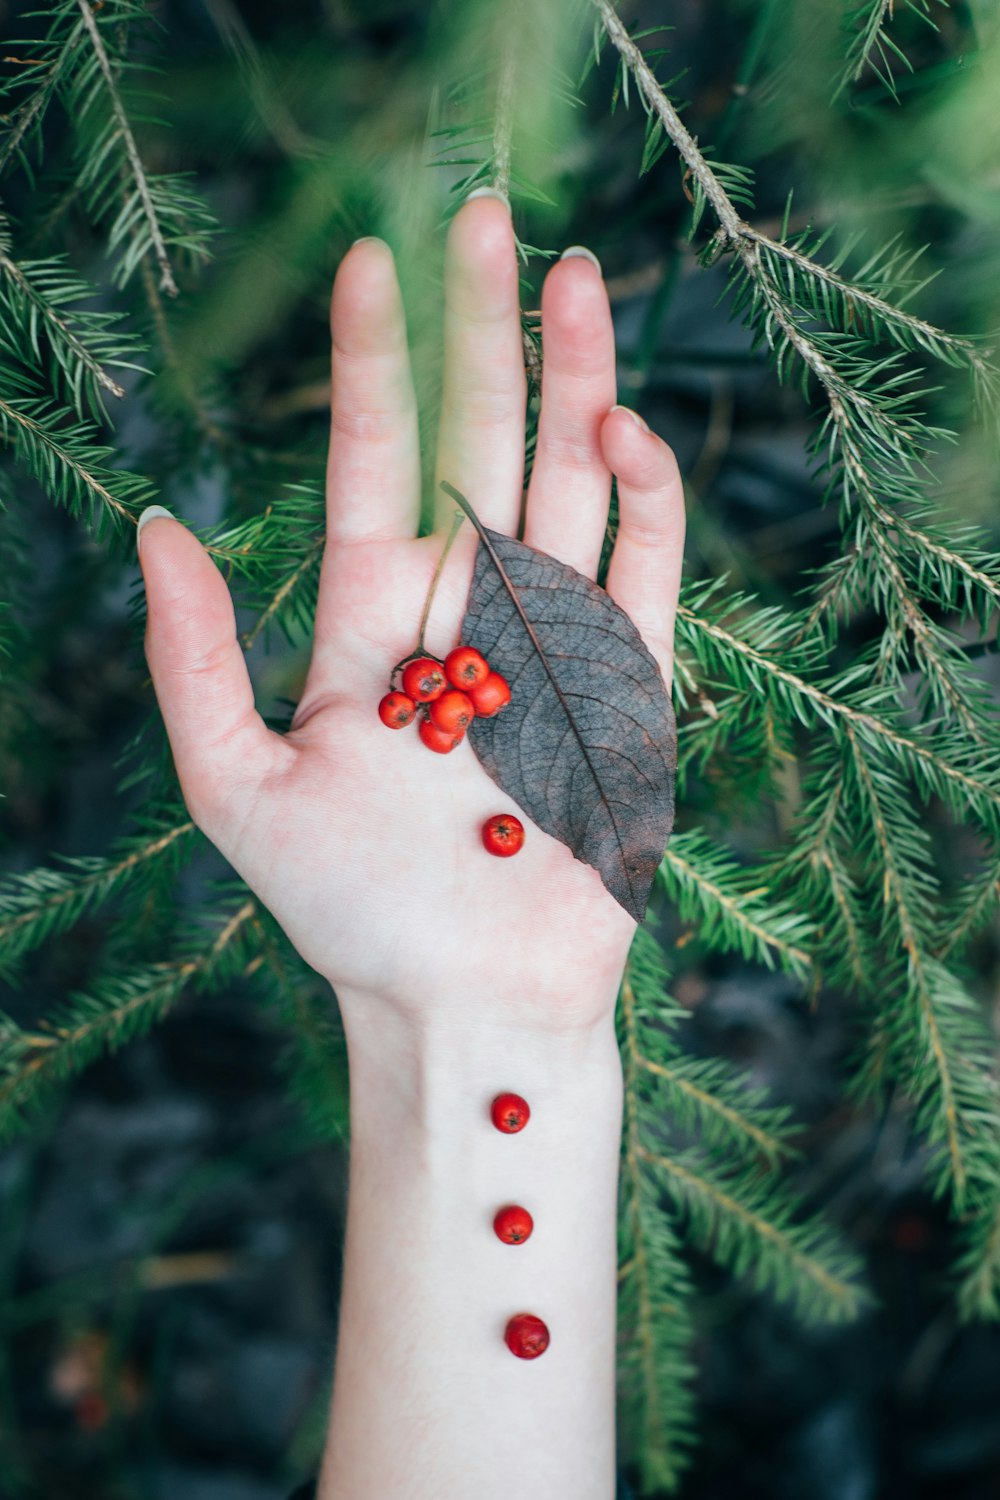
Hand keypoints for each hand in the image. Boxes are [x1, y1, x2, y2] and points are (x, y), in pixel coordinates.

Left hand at [138, 194, 684, 1034]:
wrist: (459, 1001)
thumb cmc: (344, 912)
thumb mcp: (235, 786)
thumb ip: (194, 657)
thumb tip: (155, 523)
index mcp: (371, 623)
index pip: (375, 464)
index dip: (372, 365)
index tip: (367, 260)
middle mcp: (465, 613)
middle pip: (481, 443)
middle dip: (484, 334)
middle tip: (488, 215)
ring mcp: (552, 641)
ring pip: (570, 482)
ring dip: (575, 378)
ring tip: (572, 272)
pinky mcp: (629, 684)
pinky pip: (644, 569)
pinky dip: (641, 496)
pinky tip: (616, 427)